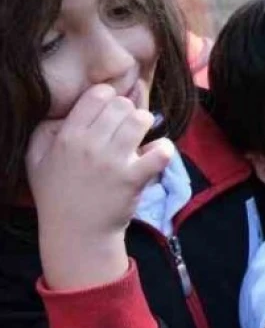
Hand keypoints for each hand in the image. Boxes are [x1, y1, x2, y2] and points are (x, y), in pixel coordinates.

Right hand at [26, 85, 174, 290]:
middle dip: (128, 113)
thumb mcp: (36, 159)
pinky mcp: (134, 178)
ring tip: (139, 140)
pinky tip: (155, 155)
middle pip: (123, 105)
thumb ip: (44, 130)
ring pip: (142, 120)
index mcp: (67, 136)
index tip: (109, 114)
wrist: (76, 232)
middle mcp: (90, 145)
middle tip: (125, 129)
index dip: (109, 99)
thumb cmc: (56, 194)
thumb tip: (63, 110)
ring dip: (146, 126)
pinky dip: (164, 149)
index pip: (98, 95)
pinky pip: (161, 151)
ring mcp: (113, 161)